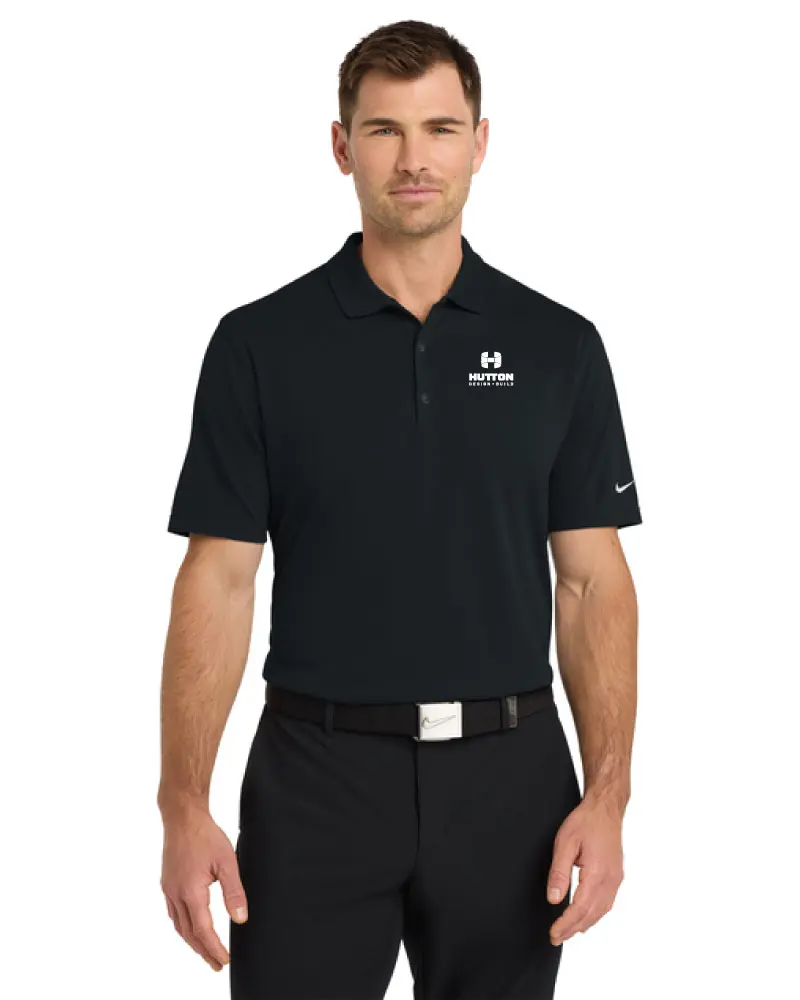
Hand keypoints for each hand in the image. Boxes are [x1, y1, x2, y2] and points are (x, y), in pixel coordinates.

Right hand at [160, 805, 248, 970]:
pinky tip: (190, 926)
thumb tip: (240, 918)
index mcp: (191, 891)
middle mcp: (176, 893)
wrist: (182, 816)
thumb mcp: (227, 861)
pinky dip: (183, 926)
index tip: (224, 960)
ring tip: (205, 951)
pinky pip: (174, 912)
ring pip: (179, 925)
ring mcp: (169, 888)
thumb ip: (234, 892)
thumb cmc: (205, 834)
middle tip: (216, 964)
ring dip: (192, 941)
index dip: (214, 948)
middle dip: (203, 951)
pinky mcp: (167, 882)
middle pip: (189, 933)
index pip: (203, 930)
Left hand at [546, 795, 624, 945]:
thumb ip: (559, 873)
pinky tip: (586, 917)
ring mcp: (616, 879)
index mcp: (597, 873)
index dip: (566, 924)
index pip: (580, 908)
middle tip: (556, 938)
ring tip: (568, 932)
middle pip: (591, 914)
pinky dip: (595, 914)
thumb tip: (553, 899)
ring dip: (584, 924)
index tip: (553, 933)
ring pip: (601, 911)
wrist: (605, 809)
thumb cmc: (585, 822)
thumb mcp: (565, 843)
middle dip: (573, 928)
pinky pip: (607, 903)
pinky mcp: (616, 876)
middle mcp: (610, 880)